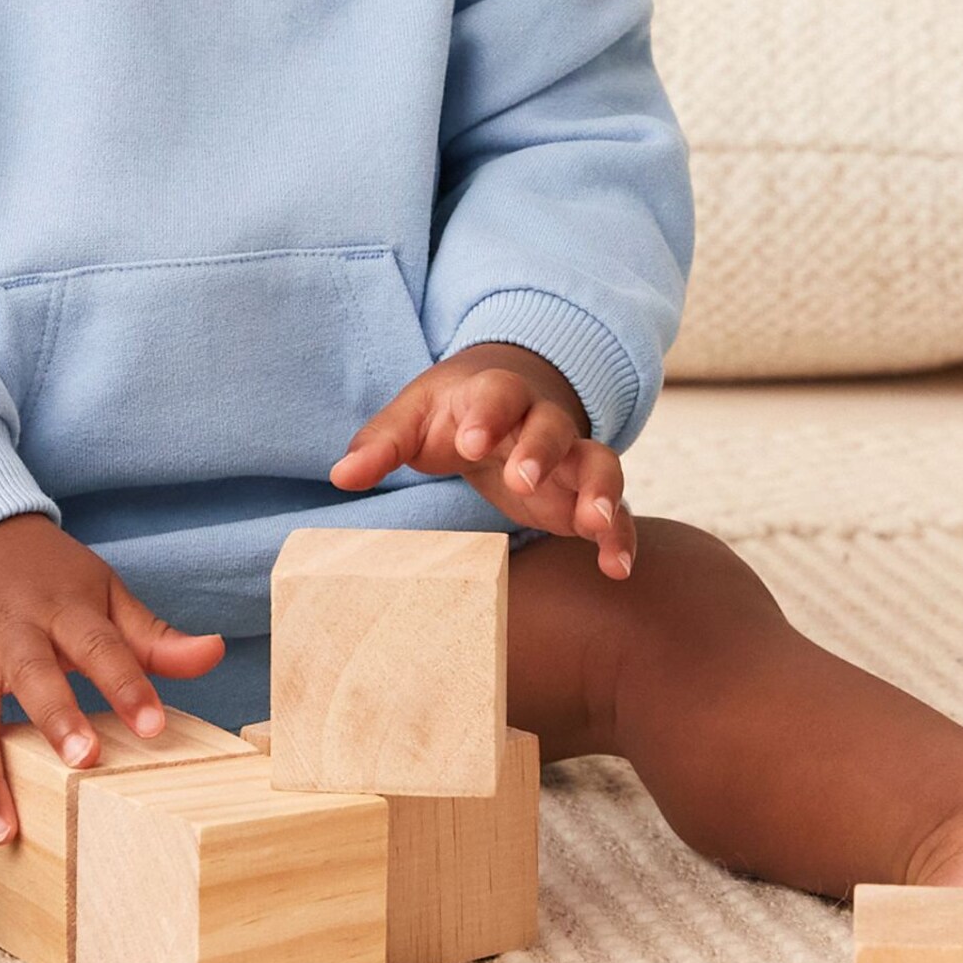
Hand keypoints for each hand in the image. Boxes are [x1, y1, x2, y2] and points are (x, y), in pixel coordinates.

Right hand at [0, 513, 226, 843]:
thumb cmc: (45, 576)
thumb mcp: (102, 591)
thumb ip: (153, 635)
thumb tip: (215, 653)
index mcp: (61, 608)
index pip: (100, 644)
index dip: (127, 684)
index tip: (153, 727)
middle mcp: (10, 632)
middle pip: (31, 674)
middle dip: (54, 718)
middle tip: (79, 764)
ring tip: (1, 831)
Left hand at [329, 342, 633, 578]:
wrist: (505, 402)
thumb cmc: (450, 414)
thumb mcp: (412, 419)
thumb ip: (380, 445)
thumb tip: (342, 476)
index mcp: (494, 395)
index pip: (497, 394)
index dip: (487, 416)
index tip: (468, 443)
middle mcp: (541, 422)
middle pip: (552, 427)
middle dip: (540, 449)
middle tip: (519, 479)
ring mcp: (571, 459)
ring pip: (599, 463)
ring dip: (600, 490)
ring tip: (593, 522)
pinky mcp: (583, 497)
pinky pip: (615, 512)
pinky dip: (620, 536)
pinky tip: (616, 569)